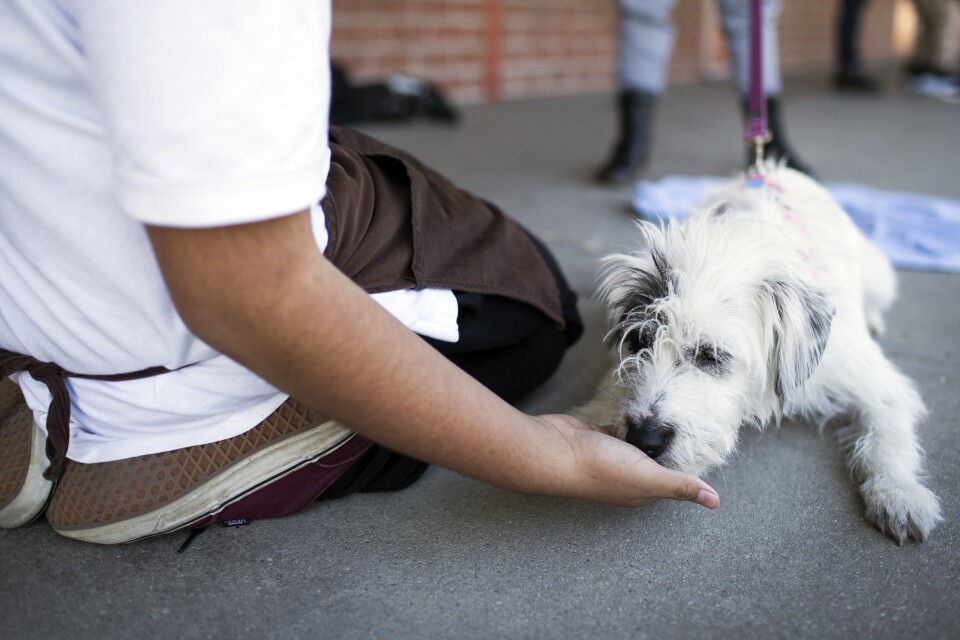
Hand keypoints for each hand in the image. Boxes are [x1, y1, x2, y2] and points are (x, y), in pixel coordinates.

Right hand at [534, 414, 719, 508]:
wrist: (554, 450)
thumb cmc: (599, 468)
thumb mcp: (647, 477)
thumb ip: (679, 485)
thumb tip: (715, 502)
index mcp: (642, 491)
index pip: (673, 480)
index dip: (688, 464)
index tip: (704, 444)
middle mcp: (628, 476)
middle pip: (658, 460)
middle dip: (670, 443)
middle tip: (687, 422)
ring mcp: (613, 457)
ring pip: (640, 443)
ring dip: (651, 430)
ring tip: (666, 412)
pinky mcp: (600, 437)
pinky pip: (623, 429)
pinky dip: (631, 421)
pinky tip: (640, 410)